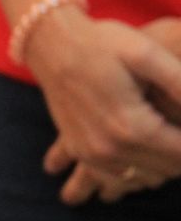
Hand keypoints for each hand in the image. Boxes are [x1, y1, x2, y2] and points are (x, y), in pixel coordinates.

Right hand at [29, 9, 180, 203]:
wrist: (51, 46)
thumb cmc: (101, 44)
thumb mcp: (147, 54)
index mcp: (131, 128)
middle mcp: (110, 150)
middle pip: (172, 168)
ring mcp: (93, 156)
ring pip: (150, 176)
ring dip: (168, 159)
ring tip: (173, 128)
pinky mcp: (83, 153)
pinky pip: (125, 175)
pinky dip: (144, 165)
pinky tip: (150, 140)